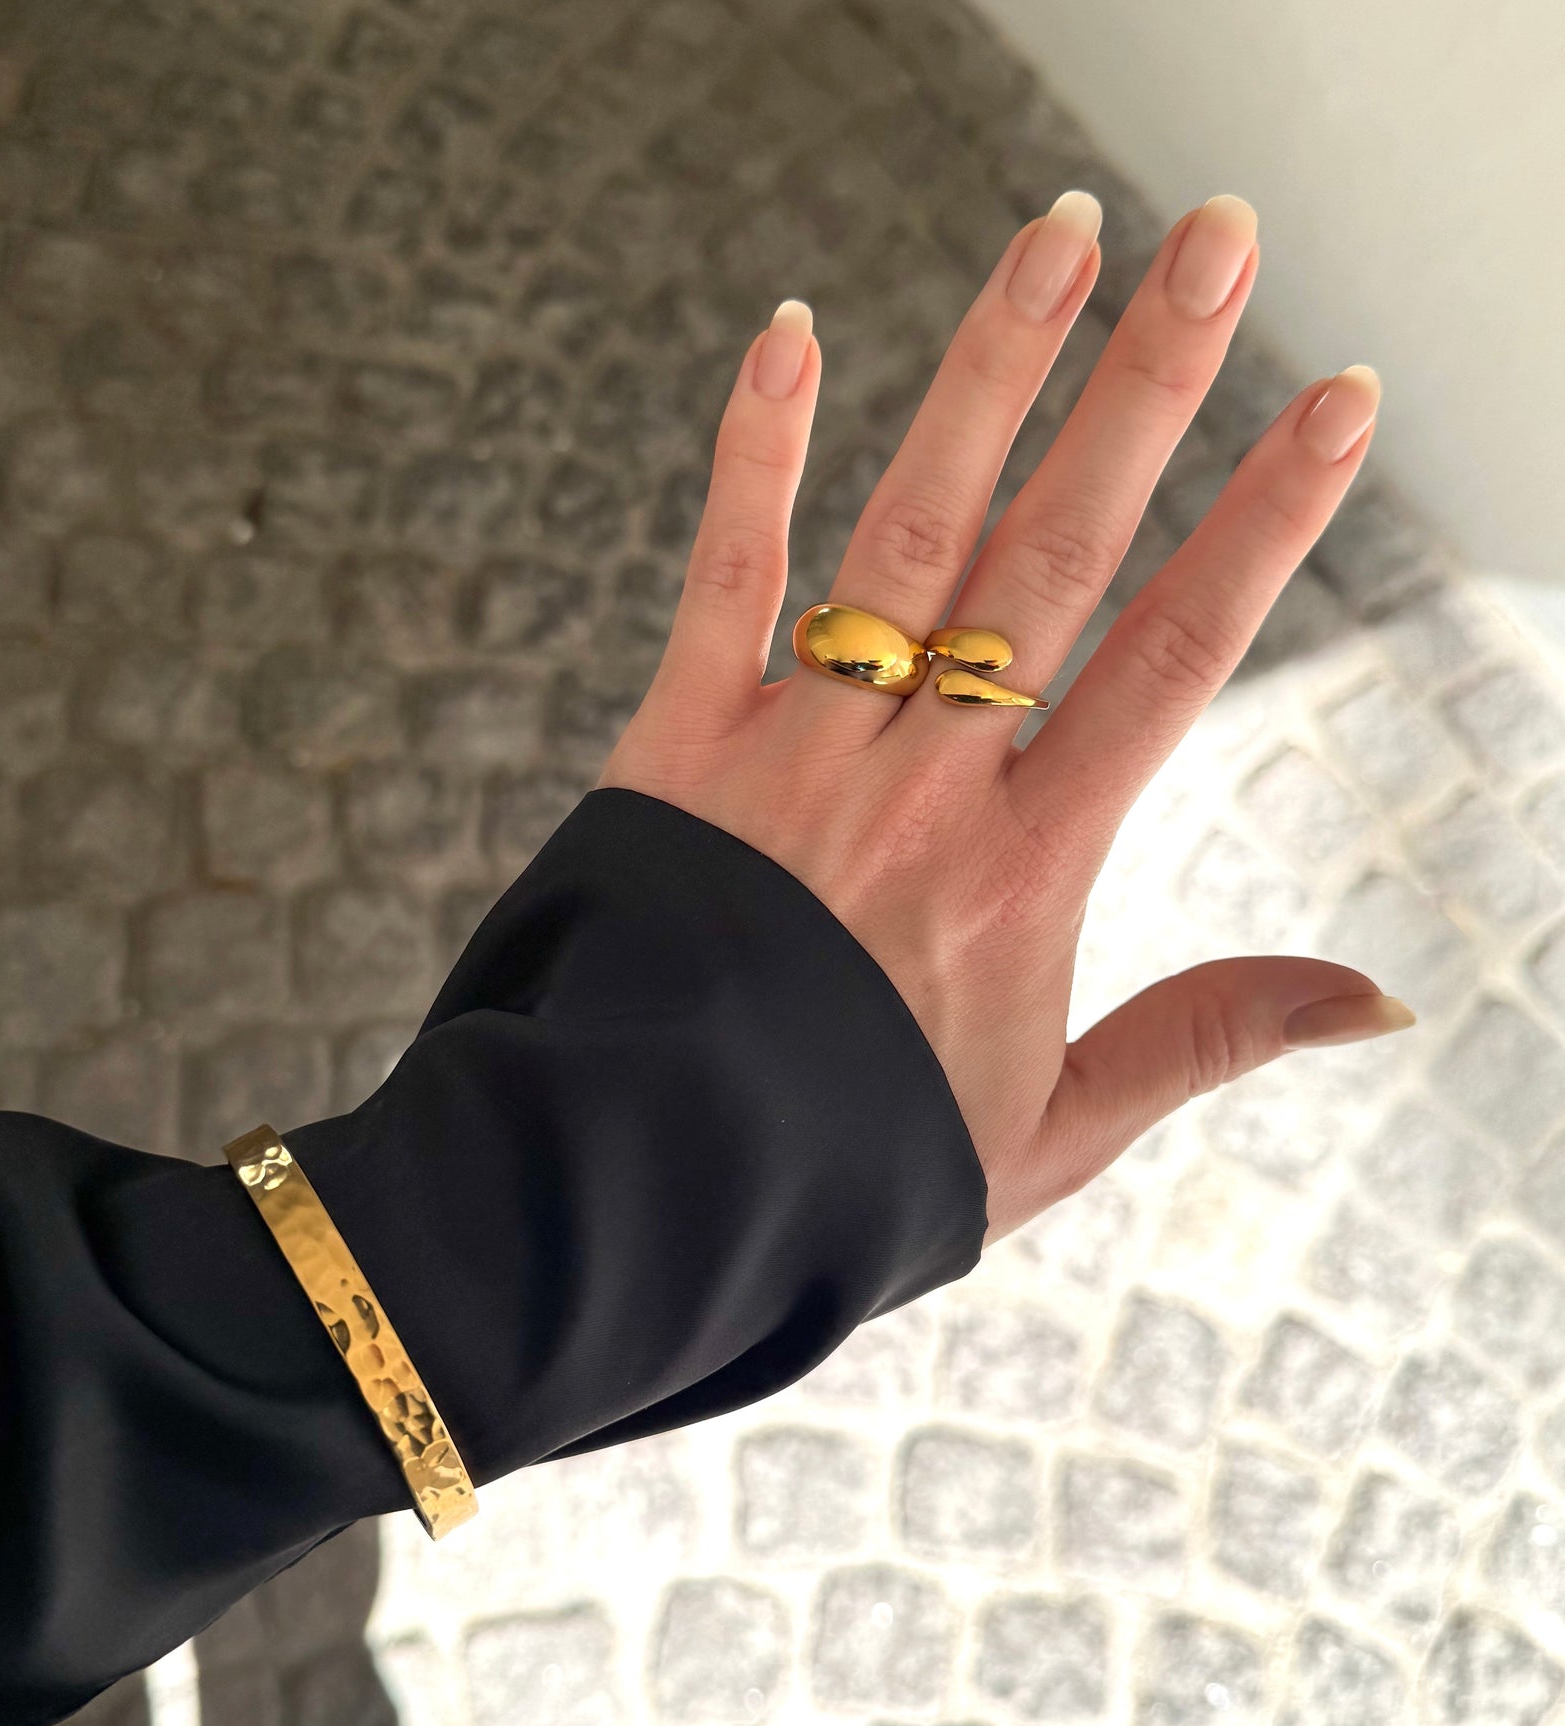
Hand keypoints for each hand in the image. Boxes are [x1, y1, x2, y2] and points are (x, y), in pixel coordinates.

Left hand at [597, 191, 1412, 1249]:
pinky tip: (788, 331)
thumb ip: (1203, 1039)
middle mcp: (923, 783)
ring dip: (990, 376)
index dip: (1265, 524)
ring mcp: (796, 749)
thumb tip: (1378, 999)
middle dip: (1149, 390)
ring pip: (909, 530)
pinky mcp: (677, 741)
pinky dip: (751, 452)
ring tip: (1062, 239)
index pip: (1174, 658)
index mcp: (1028, 870)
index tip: (1338, 402)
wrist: (652, 1182)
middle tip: (1218, 243)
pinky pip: (724, 574)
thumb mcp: (1053, 1134)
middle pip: (1058, 553)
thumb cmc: (853, 1161)